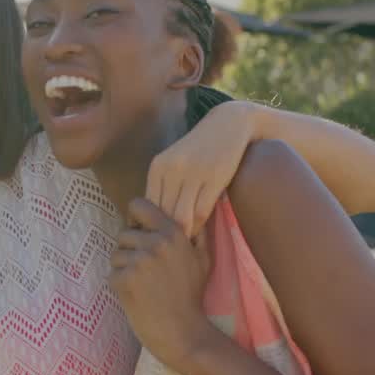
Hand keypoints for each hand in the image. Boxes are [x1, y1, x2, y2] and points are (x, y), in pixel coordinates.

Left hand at [110, 198, 214, 373]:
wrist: (182, 333)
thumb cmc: (192, 296)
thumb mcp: (203, 259)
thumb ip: (196, 233)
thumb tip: (193, 211)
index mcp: (172, 233)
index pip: (139, 205)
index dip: (135, 217)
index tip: (139, 230)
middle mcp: (155, 243)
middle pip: (124, 234)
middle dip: (130, 250)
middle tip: (145, 271)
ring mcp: (138, 261)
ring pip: (115, 254)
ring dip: (123, 268)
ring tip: (142, 285)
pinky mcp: (123, 279)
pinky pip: (111, 274)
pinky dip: (120, 285)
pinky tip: (136, 296)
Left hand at [147, 100, 256, 236]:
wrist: (228, 125)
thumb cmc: (199, 150)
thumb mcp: (174, 163)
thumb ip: (162, 186)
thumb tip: (149, 220)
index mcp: (157, 167)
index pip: (147, 206)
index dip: (148, 226)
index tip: (153, 240)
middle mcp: (172, 170)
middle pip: (162, 214)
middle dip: (164, 234)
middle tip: (166, 249)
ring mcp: (193, 174)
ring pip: (181, 216)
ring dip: (182, 234)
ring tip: (182, 246)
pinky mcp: (214, 178)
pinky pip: (202, 211)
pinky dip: (199, 226)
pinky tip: (199, 233)